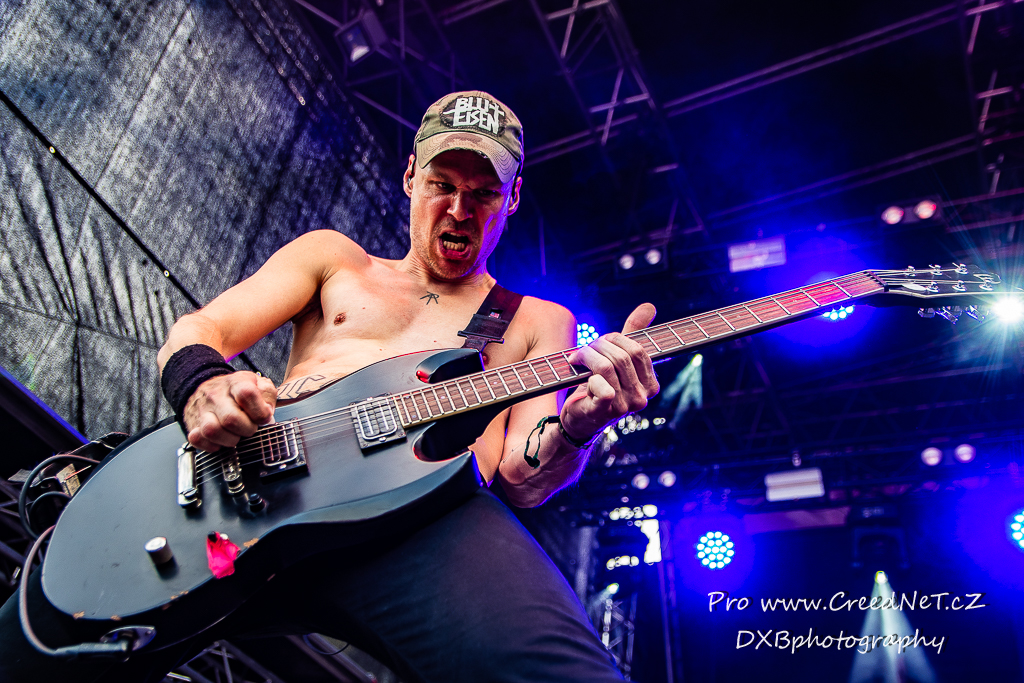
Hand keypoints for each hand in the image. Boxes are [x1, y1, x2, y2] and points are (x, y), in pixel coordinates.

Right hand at [182, 372, 277, 450]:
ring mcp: (203, 411)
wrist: (207, 387)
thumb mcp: (258, 384)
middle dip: (247, 429)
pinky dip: (212, 445)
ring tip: (236, 436)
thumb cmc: (237, 391)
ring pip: (212, 431)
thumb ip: (268, 396)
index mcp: (236, 383)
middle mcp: (217, 396)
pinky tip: (221, 440)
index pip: (247, 394)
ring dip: (229, 440)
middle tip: (250, 428)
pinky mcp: (193, 425)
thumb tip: (267, 414)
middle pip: (231, 419)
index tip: (263, 418)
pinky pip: (198, 439)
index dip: (259, 411)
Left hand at [561, 303, 659, 442]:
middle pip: (621, 356)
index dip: (615, 340)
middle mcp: (642, 397)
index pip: (638, 349)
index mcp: (651, 384)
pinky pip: (600, 384)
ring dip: (586, 357)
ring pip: (606, 366)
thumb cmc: (599, 385)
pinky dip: (586, 374)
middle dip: (598, 347)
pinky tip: (580, 377)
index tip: (599, 343)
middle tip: (583, 351)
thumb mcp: (617, 357)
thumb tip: (649, 306)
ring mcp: (625, 406)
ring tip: (576, 359)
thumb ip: (633, 332)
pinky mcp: (606, 411)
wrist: (579, 417)